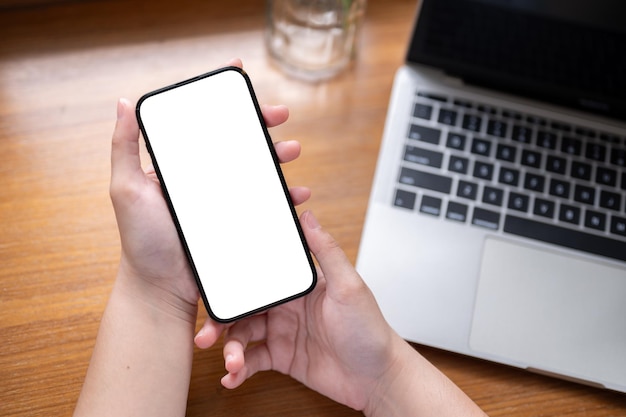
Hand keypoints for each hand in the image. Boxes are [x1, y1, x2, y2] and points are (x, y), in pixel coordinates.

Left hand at [109, 59, 309, 322]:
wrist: (163, 288)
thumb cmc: (141, 241)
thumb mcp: (125, 189)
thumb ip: (124, 147)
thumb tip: (124, 102)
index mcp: (179, 165)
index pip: (202, 123)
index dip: (221, 98)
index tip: (238, 73)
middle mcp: (202, 178)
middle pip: (235, 141)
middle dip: (260, 123)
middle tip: (279, 114)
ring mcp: (222, 200)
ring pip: (255, 168)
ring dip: (277, 155)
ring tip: (292, 150)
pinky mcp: (238, 221)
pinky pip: (265, 203)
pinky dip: (283, 196)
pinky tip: (296, 193)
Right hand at [195, 210, 403, 410]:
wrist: (377, 377)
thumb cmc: (369, 329)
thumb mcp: (349, 286)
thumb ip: (326, 252)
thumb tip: (307, 215)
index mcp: (298, 285)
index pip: (259, 276)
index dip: (234, 282)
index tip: (213, 288)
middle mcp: (286, 306)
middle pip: (243, 307)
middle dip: (222, 321)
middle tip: (206, 335)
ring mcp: (282, 332)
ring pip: (243, 335)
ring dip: (230, 349)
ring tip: (230, 363)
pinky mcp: (282, 357)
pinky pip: (252, 360)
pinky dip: (239, 369)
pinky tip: (232, 378)